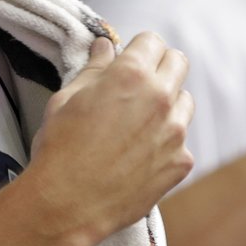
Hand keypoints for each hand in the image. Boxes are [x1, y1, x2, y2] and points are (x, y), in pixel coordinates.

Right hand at [28, 32, 193, 245]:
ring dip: (168, 105)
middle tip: (139, 85)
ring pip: (185, 101)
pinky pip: (182, 142)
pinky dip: (166, 144)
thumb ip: (94, 69)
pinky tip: (140, 156)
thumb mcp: (67, 98)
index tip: (129, 61)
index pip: (153, 41)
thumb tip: (104, 47)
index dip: (139, 49)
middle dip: (160, 67)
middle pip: (178, 62)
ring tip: (139, 123)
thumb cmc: (60, 148)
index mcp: (131, 74)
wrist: (66, 204)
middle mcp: (160, 98)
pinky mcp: (181, 162)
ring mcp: (175, 132)